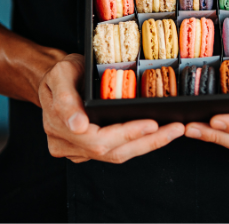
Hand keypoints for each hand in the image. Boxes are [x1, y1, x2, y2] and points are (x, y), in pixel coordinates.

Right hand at [39, 53, 184, 163]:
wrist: (53, 80)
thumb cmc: (61, 73)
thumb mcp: (61, 73)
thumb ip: (66, 97)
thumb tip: (78, 126)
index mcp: (57, 123)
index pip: (96, 137)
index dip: (126, 133)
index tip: (152, 124)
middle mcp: (64, 143)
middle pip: (110, 151)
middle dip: (146, 141)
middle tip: (174, 128)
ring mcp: (74, 151)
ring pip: (115, 156)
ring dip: (147, 145)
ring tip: (172, 132)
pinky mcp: (85, 153)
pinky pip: (114, 154)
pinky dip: (137, 145)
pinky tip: (156, 136)